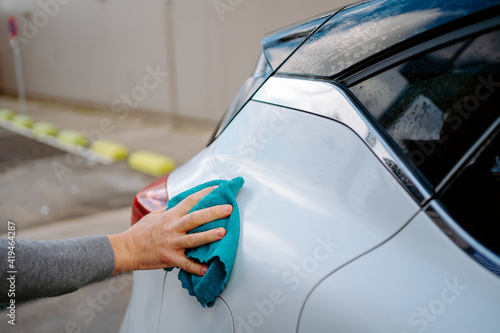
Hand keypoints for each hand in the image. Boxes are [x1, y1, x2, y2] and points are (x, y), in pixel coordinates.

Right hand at [108, 186, 231, 275]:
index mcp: (170, 216)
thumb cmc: (140, 232)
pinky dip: (197, 268)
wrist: (126, 250)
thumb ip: (170, 210)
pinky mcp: (169, 258)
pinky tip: (208, 269)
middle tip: (229, 208)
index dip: (205, 193)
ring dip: (208, 236)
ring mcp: (171, 243)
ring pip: (193, 239)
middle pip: (195, 218)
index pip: (190, 200)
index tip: (218, 188)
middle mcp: (172, 228)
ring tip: (222, 233)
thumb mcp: (154, 216)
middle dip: (213, 212)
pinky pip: (186, 264)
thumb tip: (181, 202)